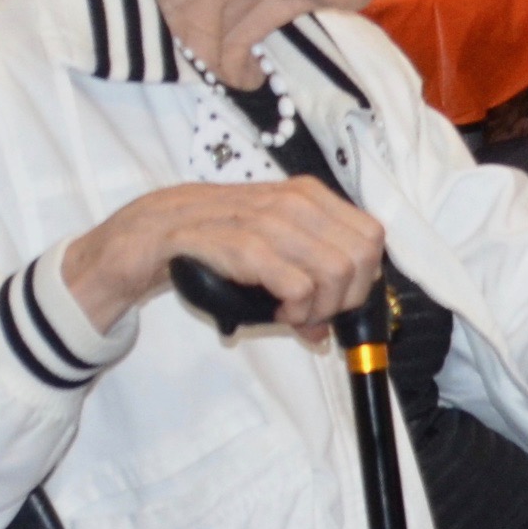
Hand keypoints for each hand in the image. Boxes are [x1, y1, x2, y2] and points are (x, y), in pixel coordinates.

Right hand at [67, 180, 391, 336]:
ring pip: (335, 271)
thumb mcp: (269, 254)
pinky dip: (296, 310)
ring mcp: (268, 219)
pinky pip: (298, 285)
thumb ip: (306, 286)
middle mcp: (295, 202)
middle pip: (360, 258)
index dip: (363, 278)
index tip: (336, 300)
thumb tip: (328, 333)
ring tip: (292, 316)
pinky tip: (276, 314)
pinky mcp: (242, 244)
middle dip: (344, 298)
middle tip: (313, 313)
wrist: (155, 232)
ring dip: (319, 308)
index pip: (372, 236)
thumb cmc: (217, 243)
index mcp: (309, 196)